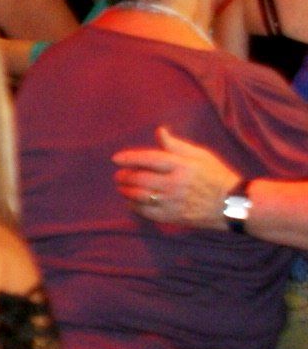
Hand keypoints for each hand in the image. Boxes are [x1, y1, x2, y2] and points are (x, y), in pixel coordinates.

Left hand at [112, 124, 240, 229]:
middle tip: (119, 176)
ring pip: (139, 196)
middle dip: (124, 176)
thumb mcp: (201, 155)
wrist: (232, 204)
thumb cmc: (216, 176)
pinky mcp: (172, 216)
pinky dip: (134, 206)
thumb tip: (160, 131)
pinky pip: (145, 212)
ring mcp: (173, 201)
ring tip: (122, 188)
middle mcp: (175, 183)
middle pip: (140, 178)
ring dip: (126, 191)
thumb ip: (177, 145)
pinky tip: (132, 202)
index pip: (149, 159)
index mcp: (182, 165)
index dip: (130, 158)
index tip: (116, 159)